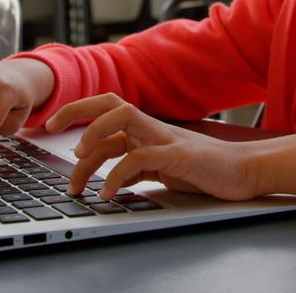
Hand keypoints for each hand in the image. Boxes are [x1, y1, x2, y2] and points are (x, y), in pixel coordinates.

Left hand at [44, 93, 262, 201]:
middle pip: (110, 104)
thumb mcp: (160, 167)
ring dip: (95, 137)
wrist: (244, 170)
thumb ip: (135, 165)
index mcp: (146, 129)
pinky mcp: (177, 155)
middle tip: (51, 129)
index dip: (77, 114)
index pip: (106, 112)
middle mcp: (152, 128)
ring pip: (122, 119)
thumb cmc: (203, 169)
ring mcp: (165, 138)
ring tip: (78, 163)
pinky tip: (108, 192)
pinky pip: (140, 157)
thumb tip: (106, 177)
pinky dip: (118, 175)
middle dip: (77, 111)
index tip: (51, 128)